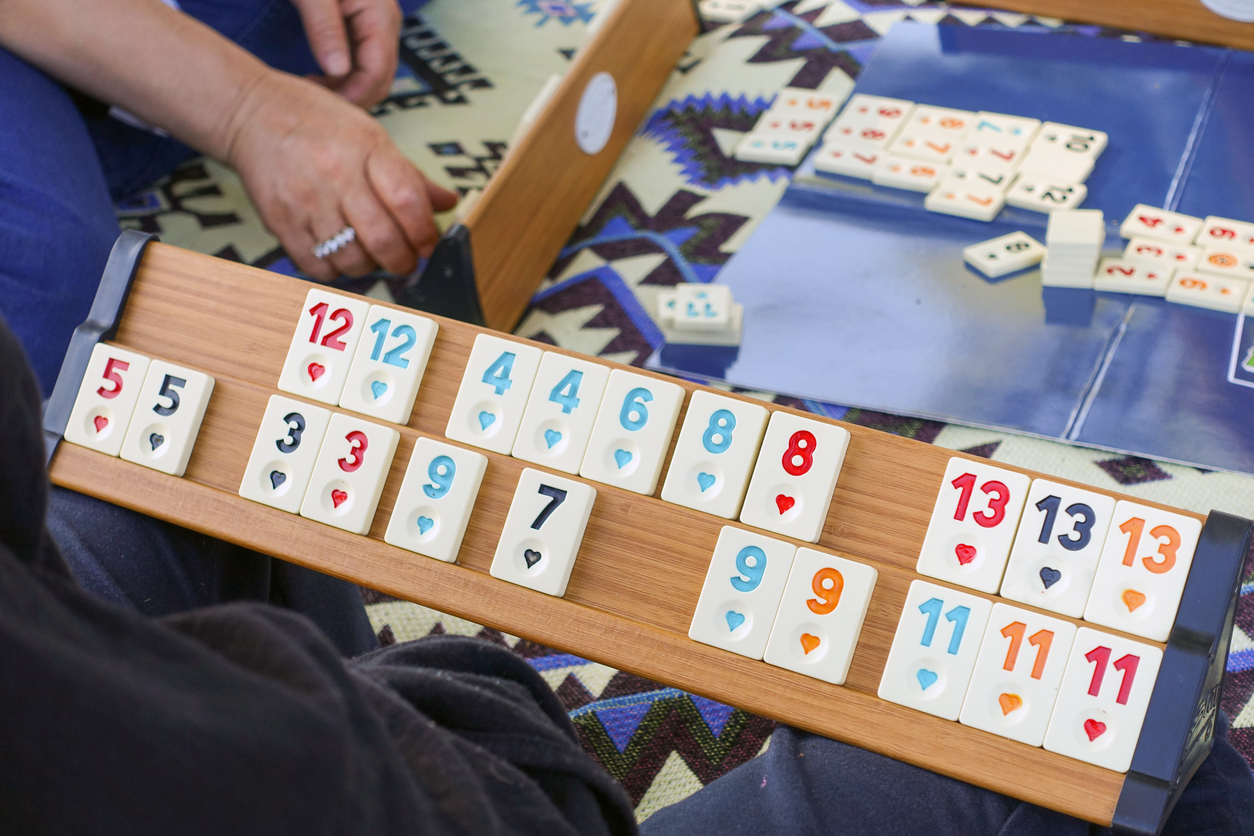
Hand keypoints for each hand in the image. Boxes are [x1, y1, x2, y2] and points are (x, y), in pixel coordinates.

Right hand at [224, 71, 457, 281]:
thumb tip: (448, 203)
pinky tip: (339, 255)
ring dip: (371, 267)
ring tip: (372, 255)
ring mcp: (306, 200)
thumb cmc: (316, 121)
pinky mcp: (280, 220)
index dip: (425, 233)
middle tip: (406, 261)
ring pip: (352, 259)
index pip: (408, 202)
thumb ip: (408, 173)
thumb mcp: (369, 133)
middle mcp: (336, 174)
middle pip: (383, 239)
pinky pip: (317, 265)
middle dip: (403, 261)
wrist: (250, 111)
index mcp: (366, 147)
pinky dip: (336, 270)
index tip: (428, 244)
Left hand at [292, 0, 401, 107]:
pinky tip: (319, 81)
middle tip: (315, 106)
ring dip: (347, 93)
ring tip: (312, 93)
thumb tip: (337, 71)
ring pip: (372, 78)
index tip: (323, 106)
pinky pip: (362, 67)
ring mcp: (377, 29)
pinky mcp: (364, 31)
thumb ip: (325, 28)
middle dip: (352, 99)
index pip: (377, 72)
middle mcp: (385, 25)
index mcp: (380, 15)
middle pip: (380, 80)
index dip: (353, 95)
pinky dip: (343, 81)